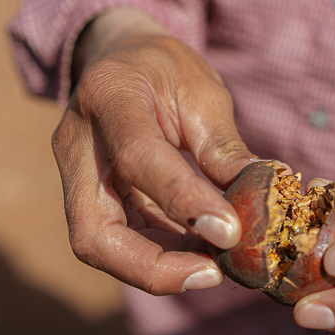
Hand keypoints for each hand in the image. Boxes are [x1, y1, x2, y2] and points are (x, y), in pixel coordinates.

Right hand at [52, 8, 254, 293]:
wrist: (119, 58)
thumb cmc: (165, 69)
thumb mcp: (203, 91)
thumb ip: (223, 146)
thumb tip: (259, 200)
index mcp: (110, 97)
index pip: (139, 159)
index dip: (183, 201)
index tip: (230, 232)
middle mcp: (77, 144)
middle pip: (94, 232)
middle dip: (152, 268)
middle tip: (212, 275)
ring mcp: (75, 177)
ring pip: (99, 247)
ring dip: (159, 269)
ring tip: (216, 267)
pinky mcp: (87, 198)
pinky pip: (117, 240)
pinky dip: (159, 256)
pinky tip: (200, 255)